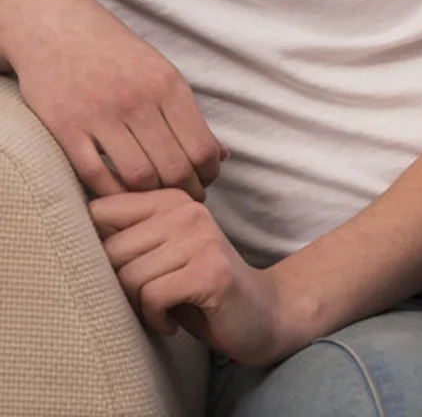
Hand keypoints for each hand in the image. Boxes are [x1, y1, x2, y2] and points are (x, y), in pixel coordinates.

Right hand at [0, 0, 225, 200]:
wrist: (59, 28)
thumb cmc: (117, 56)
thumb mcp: (161, 75)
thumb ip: (188, 118)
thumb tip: (221, 157)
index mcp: (168, 86)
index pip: (200, 147)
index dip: (207, 175)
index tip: (204, 184)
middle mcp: (138, 100)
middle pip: (172, 167)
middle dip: (183, 192)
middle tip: (182, 200)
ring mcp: (100, 115)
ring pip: (137, 176)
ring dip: (150, 198)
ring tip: (154, 202)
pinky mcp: (65, 128)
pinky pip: (94, 176)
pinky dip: (111, 195)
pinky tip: (119, 196)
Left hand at [92, 189, 295, 364]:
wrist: (257, 312)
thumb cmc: (196, 285)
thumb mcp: (161, 253)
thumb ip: (128, 236)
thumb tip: (67, 233)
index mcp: (171, 200)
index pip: (101, 211)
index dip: (96, 247)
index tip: (122, 269)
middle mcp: (188, 210)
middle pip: (111, 251)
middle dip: (121, 286)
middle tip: (148, 296)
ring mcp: (203, 239)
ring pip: (130, 278)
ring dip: (139, 306)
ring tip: (162, 308)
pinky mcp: (211, 272)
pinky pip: (153, 297)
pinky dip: (155, 319)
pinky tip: (172, 320)